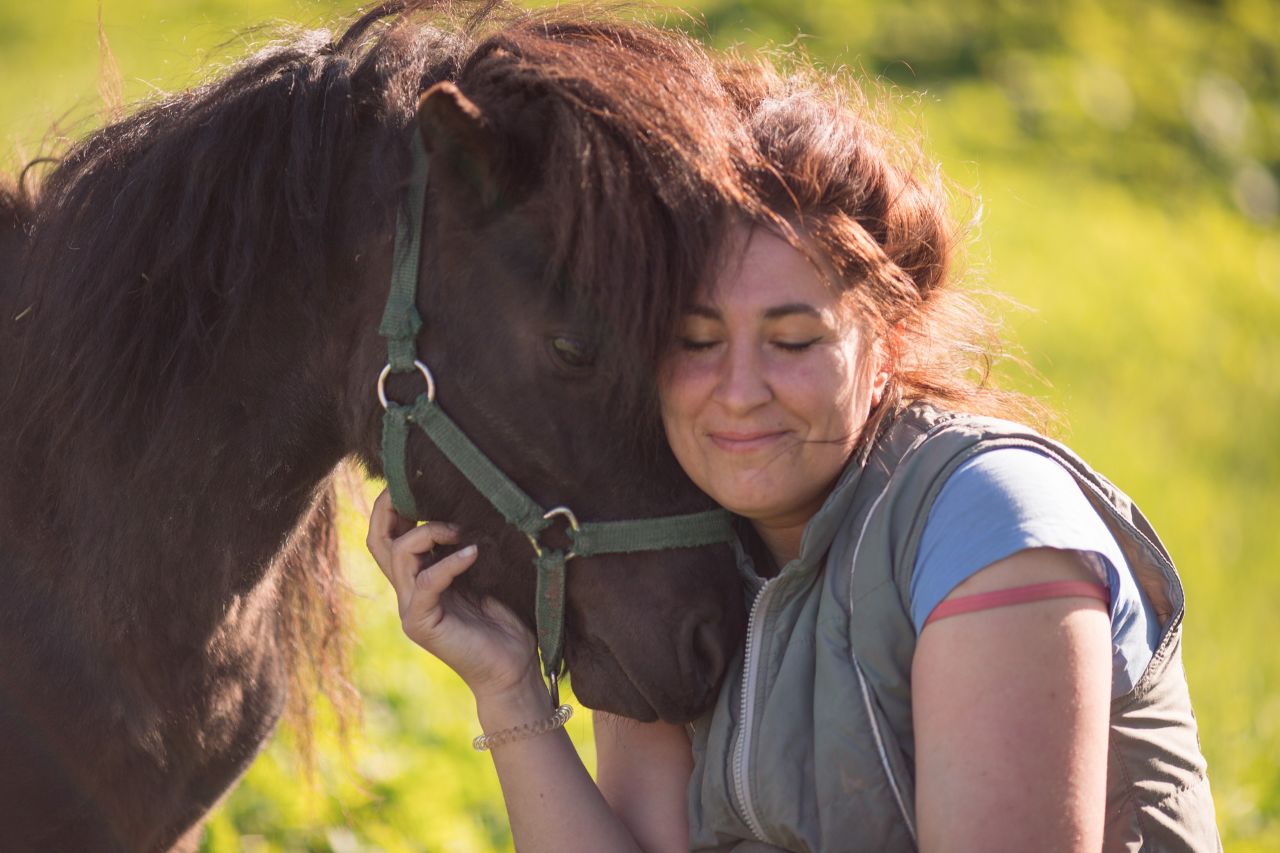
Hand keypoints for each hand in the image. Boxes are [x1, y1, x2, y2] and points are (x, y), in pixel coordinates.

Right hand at [365, 489, 539, 700]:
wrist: (512, 669)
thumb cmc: (504, 623)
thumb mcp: (482, 575)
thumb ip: (464, 548)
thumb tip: (467, 508)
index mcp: (419, 577)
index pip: (388, 534)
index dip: (392, 504)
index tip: (415, 477)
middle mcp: (408, 590)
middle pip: (377, 540)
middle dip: (390, 507)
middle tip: (415, 486)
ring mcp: (411, 608)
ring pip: (399, 555)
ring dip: (429, 532)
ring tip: (460, 529)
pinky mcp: (422, 624)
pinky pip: (427, 583)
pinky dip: (449, 563)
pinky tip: (472, 553)